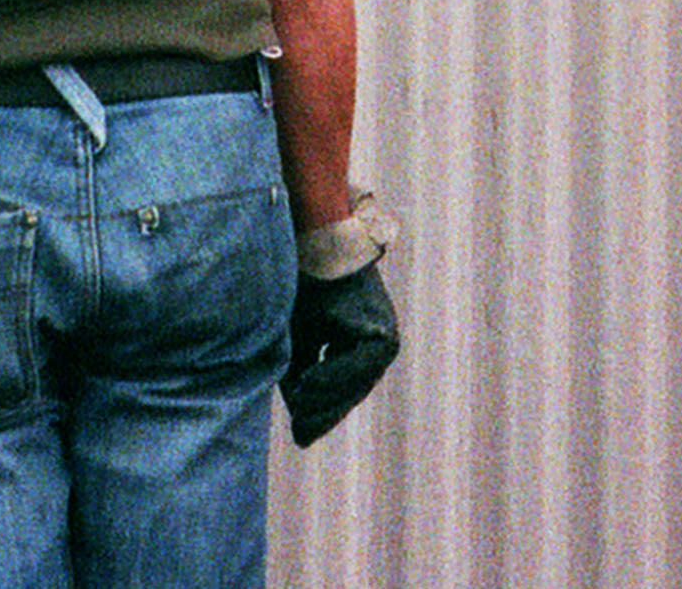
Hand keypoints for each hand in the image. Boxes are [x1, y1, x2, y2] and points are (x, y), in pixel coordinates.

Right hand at [280, 263, 396, 446]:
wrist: (313, 244)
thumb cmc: (301, 290)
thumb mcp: (297, 344)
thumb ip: (301, 383)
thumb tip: (304, 436)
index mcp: (360, 346)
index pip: (342, 394)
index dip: (321, 416)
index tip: (302, 436)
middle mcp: (379, 342)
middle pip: (349, 394)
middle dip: (323, 413)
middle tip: (301, 434)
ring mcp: (384, 336)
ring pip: (353, 385)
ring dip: (325, 397)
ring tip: (297, 403)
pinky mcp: (381, 331)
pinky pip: (357, 367)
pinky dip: (332, 377)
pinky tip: (307, 383)